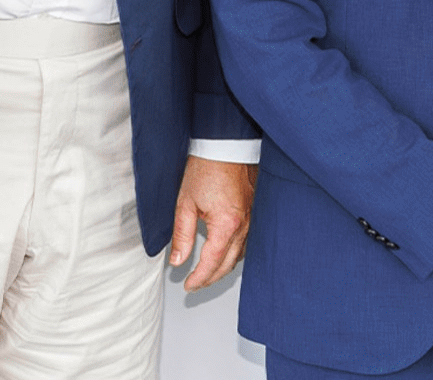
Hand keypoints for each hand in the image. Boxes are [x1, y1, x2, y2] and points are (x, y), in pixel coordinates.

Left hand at [170, 155, 254, 290]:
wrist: (225, 146)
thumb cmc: (206, 168)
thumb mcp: (185, 203)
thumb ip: (181, 235)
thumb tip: (177, 260)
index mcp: (226, 224)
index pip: (212, 263)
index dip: (199, 278)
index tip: (188, 286)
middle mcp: (244, 225)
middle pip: (228, 264)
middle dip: (211, 278)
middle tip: (195, 284)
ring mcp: (252, 219)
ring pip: (240, 255)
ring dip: (224, 267)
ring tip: (207, 273)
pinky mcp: (254, 212)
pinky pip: (247, 241)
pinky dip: (235, 253)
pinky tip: (225, 253)